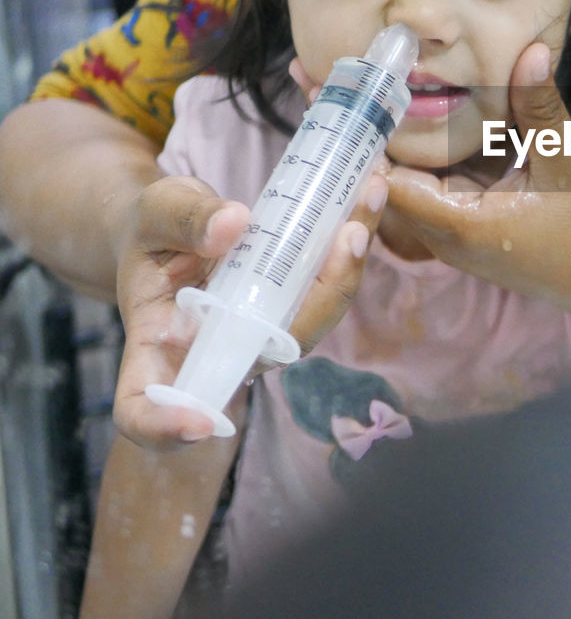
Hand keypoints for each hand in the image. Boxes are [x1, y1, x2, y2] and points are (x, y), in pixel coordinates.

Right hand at [112, 164, 386, 450]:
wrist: (173, 225)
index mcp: (156, 345)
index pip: (145, 408)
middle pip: (269, 353)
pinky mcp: (289, 310)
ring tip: (370, 198)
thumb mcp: (154, 213)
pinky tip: (368, 199)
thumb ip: (185, 219)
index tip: (200, 424)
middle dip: (323, 298)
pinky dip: (349, 248)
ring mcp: (259, 335)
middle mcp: (215, 353)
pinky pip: (324, 290)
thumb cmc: (150, 231)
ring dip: (349, 265)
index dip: (167, 427)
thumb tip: (234, 223)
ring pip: (311, 320)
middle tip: (349, 233)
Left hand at [384, 43, 570, 312]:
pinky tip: (462, 118)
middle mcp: (447, 236)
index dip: (376, 137)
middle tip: (385, 74)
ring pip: (424, 179)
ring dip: (425, 140)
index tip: (373, 89)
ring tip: (415, 85)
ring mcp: (460, 235)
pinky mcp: (476, 229)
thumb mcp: (567, 160)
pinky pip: (450, 185)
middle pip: (397, 178)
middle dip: (394, 130)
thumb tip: (529, 49)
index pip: (387, 181)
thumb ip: (540, 105)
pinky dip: (453, 154)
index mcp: (457, 224)